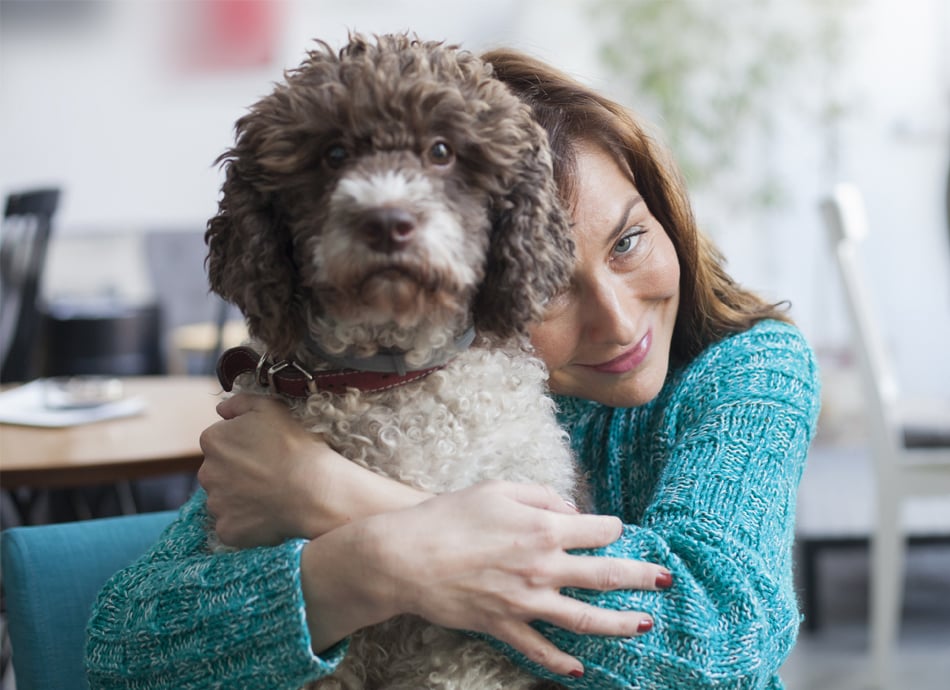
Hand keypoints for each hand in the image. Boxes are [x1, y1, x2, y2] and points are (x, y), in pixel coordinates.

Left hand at [198, 394, 426, 546]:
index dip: (244, 446)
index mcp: (213, 441)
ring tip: (273, 495)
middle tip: (271, 473)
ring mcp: (216, 504)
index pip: (220, 442)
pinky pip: (233, 525)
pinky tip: (270, 514)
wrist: (315, 491)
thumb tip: (221, 410)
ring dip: (242, 497)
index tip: (266, 451)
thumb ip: (240, 402)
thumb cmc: (297, 446)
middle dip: (238, 472)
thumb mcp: (272, 408)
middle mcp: (206, 472)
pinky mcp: (227, 530)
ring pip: (225, 499)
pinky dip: (247, 522)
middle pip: (219, 471)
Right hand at [300, 480, 669, 678]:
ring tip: (645, 626)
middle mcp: (543, 567)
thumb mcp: (498, 489)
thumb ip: (542, 495)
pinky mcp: (505, 626)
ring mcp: (526, 601)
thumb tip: (571, 511)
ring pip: (586, 618)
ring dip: (621, 624)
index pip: (598, 530)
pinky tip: (581, 669)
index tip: (618, 529)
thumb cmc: (450, 515)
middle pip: (606, 576)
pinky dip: (562, 662)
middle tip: (665, 580)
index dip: (614, 528)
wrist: (407, 556)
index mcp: (544, 528)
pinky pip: (540, 649)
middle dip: (641, 577)